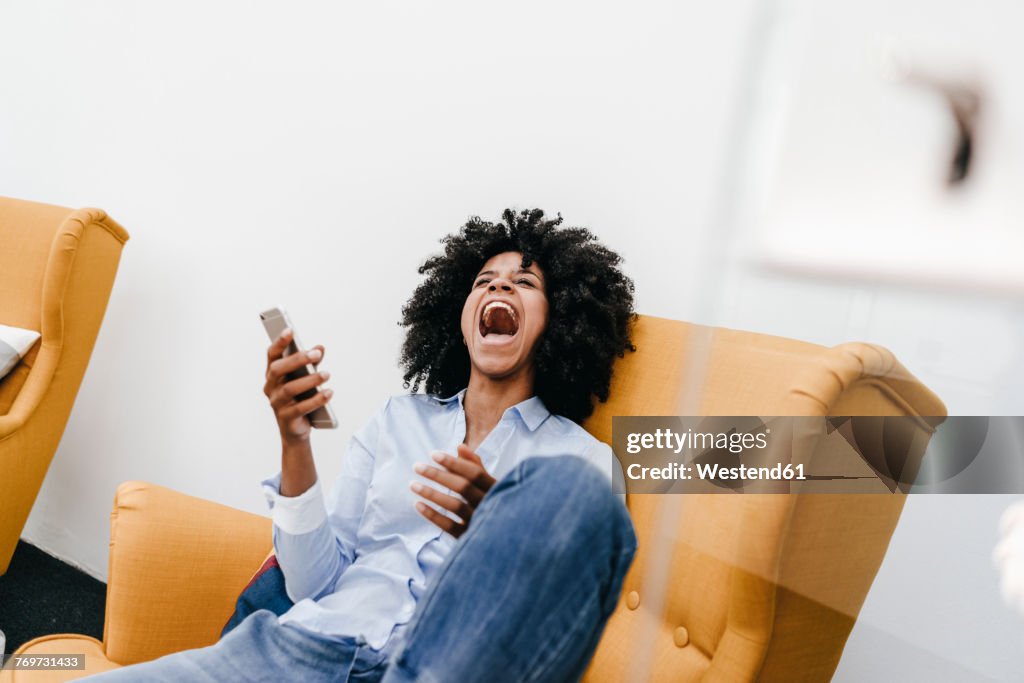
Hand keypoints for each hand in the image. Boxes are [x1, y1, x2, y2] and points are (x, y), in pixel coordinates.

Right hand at [263, 328, 332, 443]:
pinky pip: (300, 407)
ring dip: (310, 380)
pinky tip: (329, 393)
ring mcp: (276, 403)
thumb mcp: (306, 378)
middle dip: (298, 359)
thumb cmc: (299, 398)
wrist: (296, 429)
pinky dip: (316, 399)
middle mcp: (271, 387)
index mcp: (273, 374)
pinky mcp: (286, 418)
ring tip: (326, 375)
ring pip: (290, 388)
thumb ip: (312, 363)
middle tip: (316, 354)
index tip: (290, 330)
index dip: (279, 342)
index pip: (272, 355)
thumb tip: (320, 348)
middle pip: (279, 369)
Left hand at [411, 444, 495, 537]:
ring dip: (432, 493)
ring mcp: (480, 523)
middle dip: (438, 475)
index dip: (454, 463)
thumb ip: (476, 466)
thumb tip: (460, 446)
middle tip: (417, 466)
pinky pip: (449, 527)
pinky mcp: (470, 537)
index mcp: (496, 489)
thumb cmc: (494, 502)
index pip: (475, 473)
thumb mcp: (489, 485)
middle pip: (463, 487)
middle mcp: (490, 505)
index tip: (433, 454)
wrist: (506, 539)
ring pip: (455, 506)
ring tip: (413, 484)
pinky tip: (418, 505)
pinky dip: (433, 515)